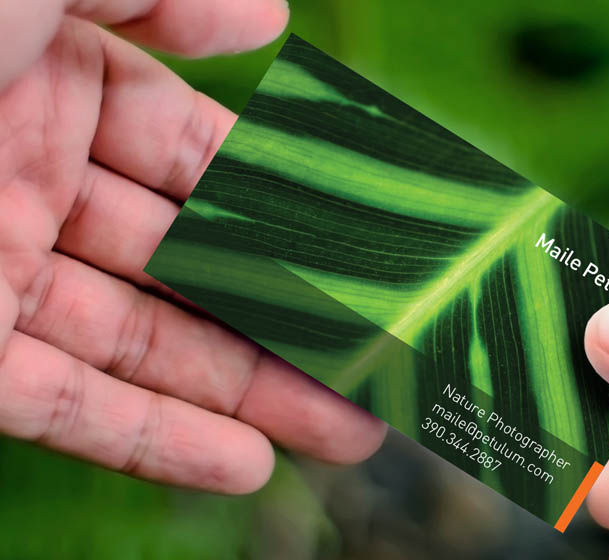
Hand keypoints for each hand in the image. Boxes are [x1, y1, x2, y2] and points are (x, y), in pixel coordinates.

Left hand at [0, 0, 384, 493]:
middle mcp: (33, 174)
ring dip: (251, 391)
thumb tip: (272, 15)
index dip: (299, 202)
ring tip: (348, 430)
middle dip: (293, 311)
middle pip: (197, 259)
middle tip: (381, 357)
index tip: (375, 248)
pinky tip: (249, 467)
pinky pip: (68, 404)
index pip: (210, 152)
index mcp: (55, 76)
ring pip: (150, 339)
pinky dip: (158, 437)